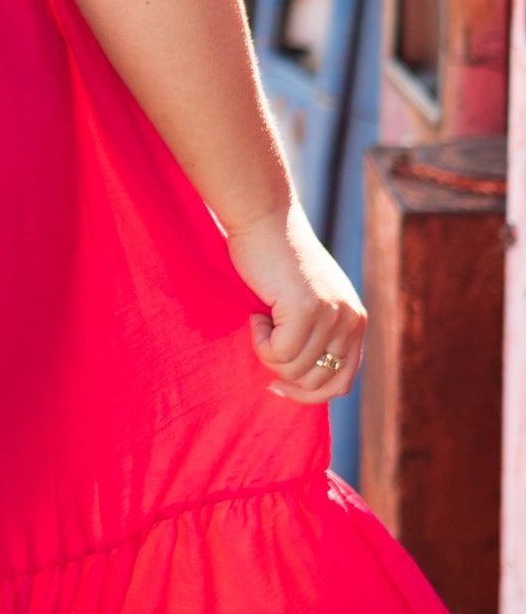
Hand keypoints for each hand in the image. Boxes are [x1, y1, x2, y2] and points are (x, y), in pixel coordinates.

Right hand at [225, 200, 366, 403]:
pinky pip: (277, 353)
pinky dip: (259, 341)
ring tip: (261, 320)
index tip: (277, 385)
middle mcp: (351, 320)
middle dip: (283, 374)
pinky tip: (257, 315)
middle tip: (264, 345)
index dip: (308, 394)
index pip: (342, 383)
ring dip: (267, 352)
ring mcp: (331, 315)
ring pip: (293, 369)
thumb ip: (317, 336)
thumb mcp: (309, 302)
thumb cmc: (275, 260)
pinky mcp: (307, 310)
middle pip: (316, 382)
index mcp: (355, 320)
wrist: (264, 219)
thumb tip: (301, 384)